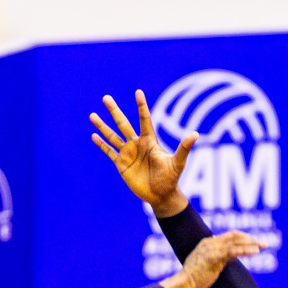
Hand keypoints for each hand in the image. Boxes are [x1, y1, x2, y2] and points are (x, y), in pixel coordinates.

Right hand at [90, 90, 193, 216]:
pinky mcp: (121, 165)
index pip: (144, 120)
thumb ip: (184, 148)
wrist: (161, 195)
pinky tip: (93, 135)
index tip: (138, 92)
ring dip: (102, 126)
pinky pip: (109, 152)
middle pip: (123, 124)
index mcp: (150, 141)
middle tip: (105, 98)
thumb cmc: (171, 178)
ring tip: (92, 115)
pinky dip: (101, 145)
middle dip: (114, 111)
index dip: (141, 106)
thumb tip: (195, 134)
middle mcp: (137, 144)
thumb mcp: (178, 163)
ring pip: (113, 136)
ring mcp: (128, 154)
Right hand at [163, 231, 264, 287]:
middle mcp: (211, 242)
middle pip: (235, 235)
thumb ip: (216, 256)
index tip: (255, 243)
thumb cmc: (194, 277)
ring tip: (264, 246)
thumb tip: (228, 255)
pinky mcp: (215, 257)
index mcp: (208, 242)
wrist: (184, 283)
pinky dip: (246, 250)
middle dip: (251, 238)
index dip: (244, 238)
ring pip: (236, 241)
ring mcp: (212, 248)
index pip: (230, 236)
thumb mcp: (206, 263)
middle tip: (264, 243)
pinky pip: (234, 251)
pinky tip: (256, 252)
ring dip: (252, 243)